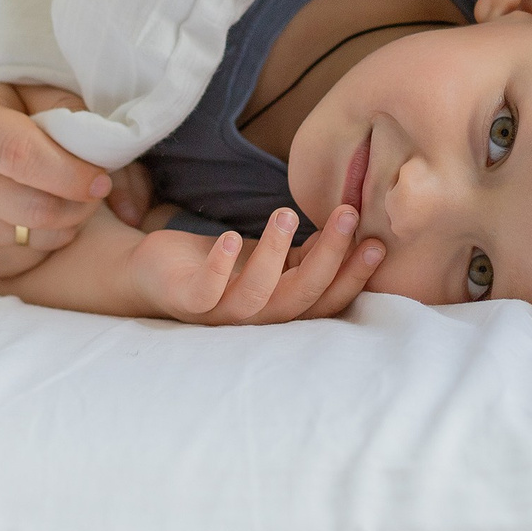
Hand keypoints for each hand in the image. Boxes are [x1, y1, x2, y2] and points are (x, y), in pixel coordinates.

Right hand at [0, 83, 137, 283]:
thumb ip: (98, 137)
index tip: (102, 180)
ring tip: (74, 197)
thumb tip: (132, 209)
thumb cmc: (31, 115)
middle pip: (34, 206)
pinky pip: (27, 258)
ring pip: (35, 235)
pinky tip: (50, 215)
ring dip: (72, 221)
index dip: (70, 173)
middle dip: (81, 203)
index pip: (20, 155)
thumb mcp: (58, 101)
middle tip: (98, 189)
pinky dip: (53, 240)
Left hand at [128, 205, 384, 324]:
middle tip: (348, 213)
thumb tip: (351, 229)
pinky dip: (220, 267)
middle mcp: (256, 318)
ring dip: (275, 254)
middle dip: (329, 258)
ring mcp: (219, 313)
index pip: (325, 299)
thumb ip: (305, 253)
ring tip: (287, 212)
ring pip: (257, 294)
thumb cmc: (221, 264)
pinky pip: (205, 292)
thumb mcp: (269, 257)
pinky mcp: (185, 301)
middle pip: (300, 296)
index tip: (377, 242)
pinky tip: (232, 236)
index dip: (353, 276)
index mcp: (281, 308)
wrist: (154, 273)